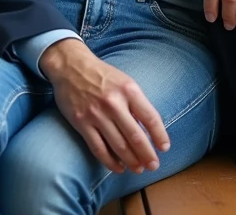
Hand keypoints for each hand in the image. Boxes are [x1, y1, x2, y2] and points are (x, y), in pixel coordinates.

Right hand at [40, 39, 169, 174]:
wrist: (71, 67)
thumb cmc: (103, 76)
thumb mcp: (125, 82)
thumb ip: (136, 103)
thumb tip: (149, 129)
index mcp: (129, 90)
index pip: (150, 117)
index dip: (160, 135)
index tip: (164, 148)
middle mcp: (113, 103)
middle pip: (135, 136)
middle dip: (147, 154)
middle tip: (154, 166)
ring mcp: (96, 114)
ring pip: (118, 145)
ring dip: (131, 161)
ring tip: (139, 169)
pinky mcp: (81, 123)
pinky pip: (98, 148)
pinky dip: (110, 161)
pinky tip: (118, 167)